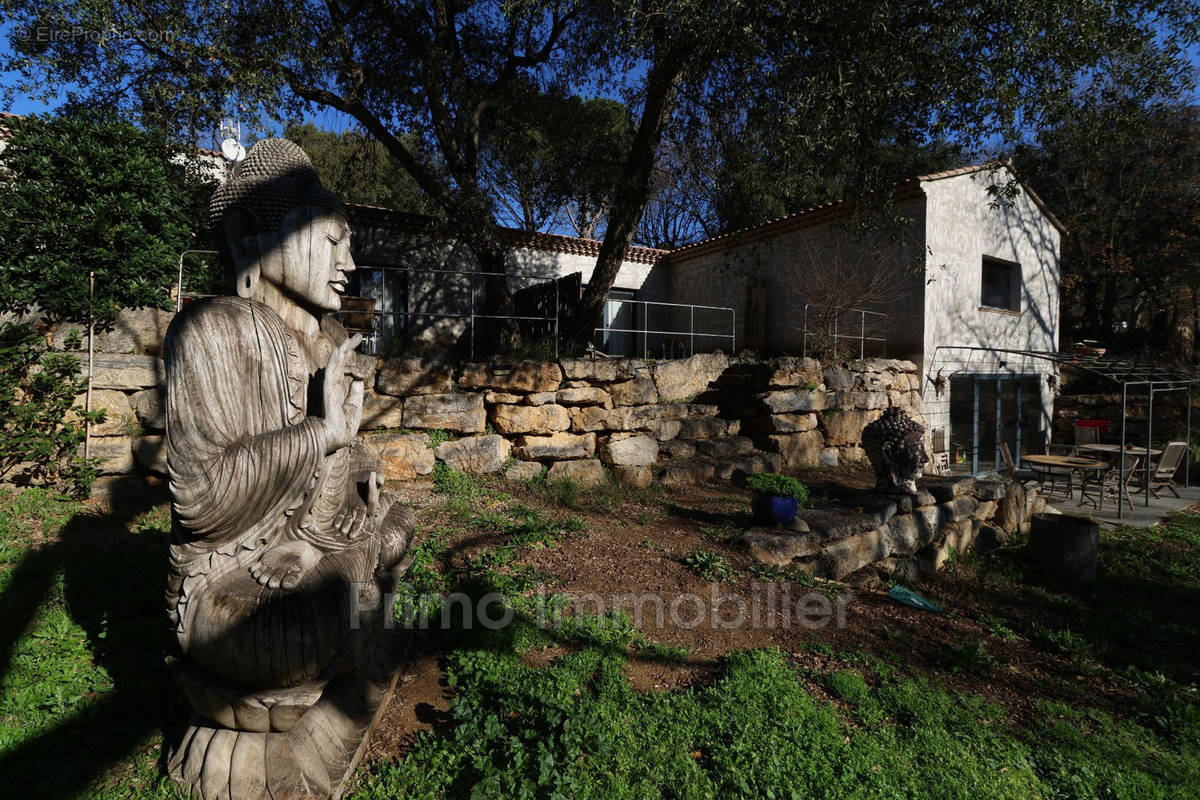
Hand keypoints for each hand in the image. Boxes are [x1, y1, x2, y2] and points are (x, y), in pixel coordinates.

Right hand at [321, 334, 363, 451]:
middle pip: (340, 362)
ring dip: (343, 350)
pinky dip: (335, 361)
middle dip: (349, 348)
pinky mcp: (329, 391)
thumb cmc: (343, 427)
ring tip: (352, 339)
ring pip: (335, 364)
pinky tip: (340, 351)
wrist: (335, 440)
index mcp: (337, 389)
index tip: (359, 345)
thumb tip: (359, 377)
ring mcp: (329, 388)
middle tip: (359, 336)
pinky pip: (331, 373)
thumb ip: (355, 391)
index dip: (350, 356)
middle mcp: (332, 385)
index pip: (344, 367)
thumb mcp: (354, 406)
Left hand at [332, 470, 380, 539]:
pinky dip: (338, 520)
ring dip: (345, 525)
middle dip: (355, 527)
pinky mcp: (344, 506)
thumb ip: (378, 478)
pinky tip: (335, 525)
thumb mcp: (373, 474)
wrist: (354, 473)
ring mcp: (352, 507)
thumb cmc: (365, 474)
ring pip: (349, 519)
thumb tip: (380, 481)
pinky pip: (341, 515)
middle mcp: (362, 506)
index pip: (372, 505)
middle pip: (360, 519)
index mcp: (371, 500)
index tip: (365, 515)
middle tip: (350, 535)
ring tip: (342, 531)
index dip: (370, 508)